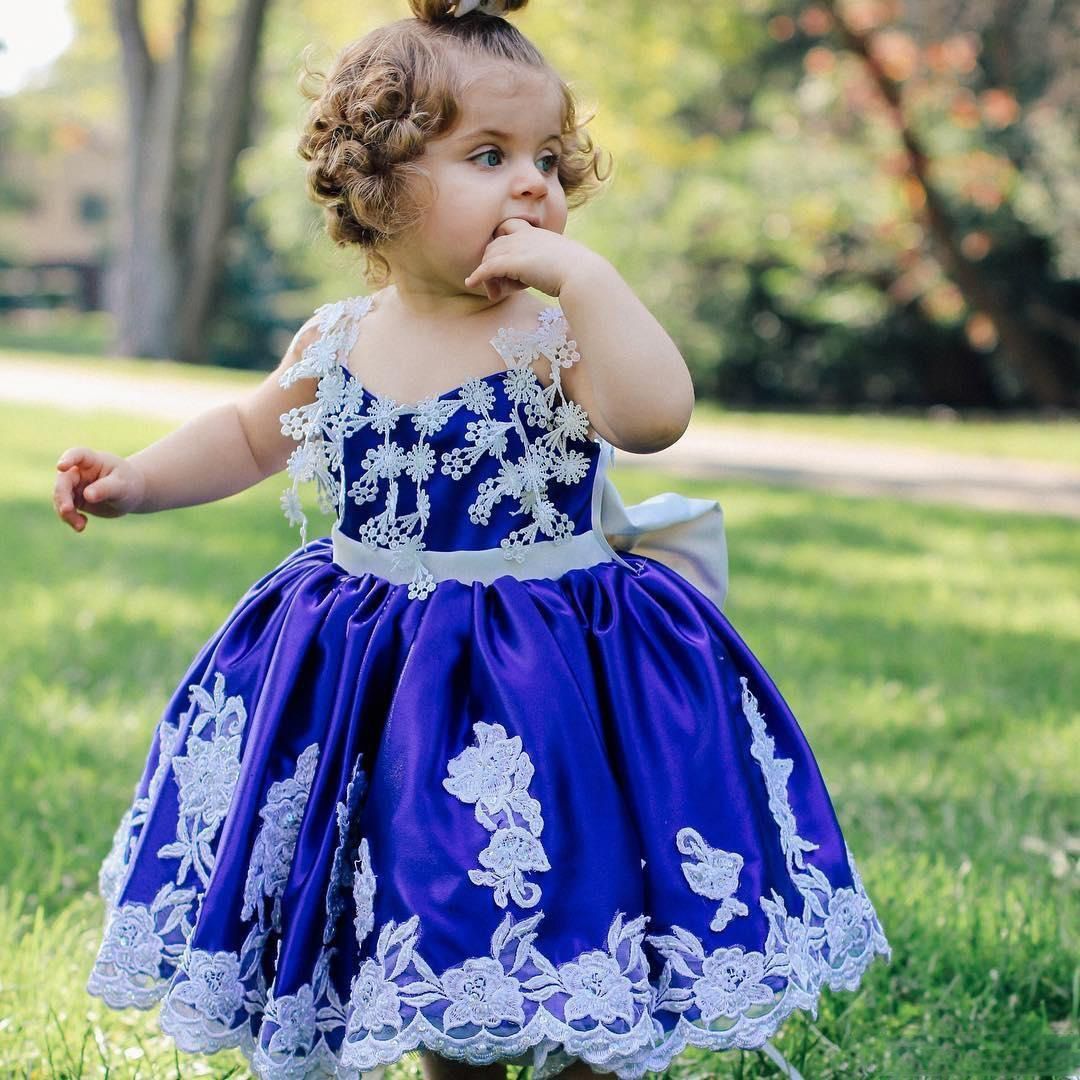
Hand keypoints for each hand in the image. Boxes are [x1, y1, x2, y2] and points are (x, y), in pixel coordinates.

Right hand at [53, 447, 145, 530]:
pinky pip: (65, 509)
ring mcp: (74, 486)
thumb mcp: (122, 486)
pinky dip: (70, 519)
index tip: (61, 467)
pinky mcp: (74, 500)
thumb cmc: (128, 484)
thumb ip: (106, 489)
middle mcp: (79, 471)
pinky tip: (81, 527)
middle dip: (62, 496)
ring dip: (66, 512)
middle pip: (63, 481)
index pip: (78, 454)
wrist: (130, 495)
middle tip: (66, 510)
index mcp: (92, 461)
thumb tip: (87, 495)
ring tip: (80, 526)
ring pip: (60, 497)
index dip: (68, 459)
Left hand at [463, 218, 600, 301]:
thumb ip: (555, 263)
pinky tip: (471, 283)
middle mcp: (525, 236)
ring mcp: (519, 247)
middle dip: (491, 263)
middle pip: (495, 244)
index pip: (508, 228)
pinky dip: (477, 275)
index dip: (500, 241)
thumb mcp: (565, 263)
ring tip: (492, 292)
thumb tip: (559, 275)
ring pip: (490, 256)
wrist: (584, 275)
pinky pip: (488, 267)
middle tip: (496, 285)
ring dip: (486, 274)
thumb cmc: (580, 273)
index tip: (501, 259)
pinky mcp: (514, 262)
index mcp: (537, 233)